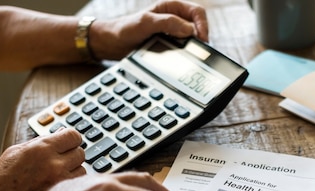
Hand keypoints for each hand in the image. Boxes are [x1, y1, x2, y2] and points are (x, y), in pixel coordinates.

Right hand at [0, 128, 84, 190]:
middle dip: (72, 155)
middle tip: (62, 160)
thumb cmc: (0, 182)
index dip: (71, 139)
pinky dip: (72, 187)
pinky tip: (59, 188)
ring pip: (82, 171)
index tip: (69, 142)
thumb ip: (40, 142)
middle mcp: (53, 164)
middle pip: (80, 153)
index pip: (73, 136)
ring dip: (74, 172)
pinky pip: (77, 188)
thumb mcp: (15, 152)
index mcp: (41, 149)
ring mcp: (60, 183)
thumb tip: (59, 134)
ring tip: (57, 177)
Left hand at [90, 1, 208, 60]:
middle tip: (197, 50)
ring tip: (188, 55)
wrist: (112, 44)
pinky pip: (183, 48)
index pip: (197, 12)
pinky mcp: (168, 45)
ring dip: (192, 46)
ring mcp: (172, 32)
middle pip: (197, 25)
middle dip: (200, 37)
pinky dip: (185, 53)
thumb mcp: (146, 23)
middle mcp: (174, 18)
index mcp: (171, 7)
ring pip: (192, 38)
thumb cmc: (125, 29)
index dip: (202, 25)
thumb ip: (167, 23)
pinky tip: (180, 59)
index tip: (201, 40)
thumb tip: (188, 29)